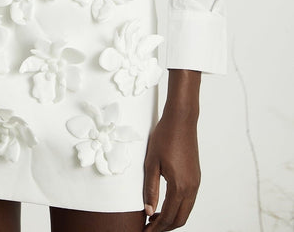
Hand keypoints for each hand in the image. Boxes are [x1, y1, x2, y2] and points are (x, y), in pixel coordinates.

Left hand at [143, 70, 200, 230]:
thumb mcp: (151, 163)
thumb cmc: (164, 137)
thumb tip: (149, 211)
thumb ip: (150, 189)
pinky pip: (189, 200)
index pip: (168, 216)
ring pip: (186, 210)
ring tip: (154, 217)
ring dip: (172, 218)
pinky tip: (165, 204)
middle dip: (165, 227)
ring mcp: (196, 182)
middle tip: (149, 228)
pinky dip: (178, 207)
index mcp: (180, 186)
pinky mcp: (196, 176)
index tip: (144, 231)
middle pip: (180, 219)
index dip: (156, 228)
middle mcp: (191, 187)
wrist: (181, 119)